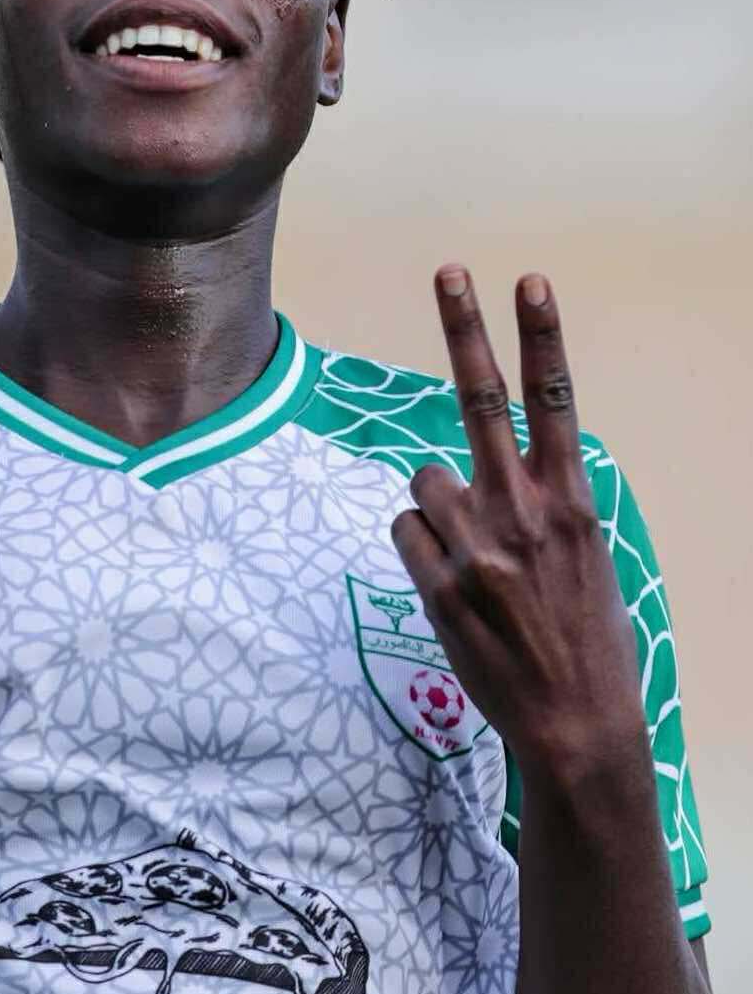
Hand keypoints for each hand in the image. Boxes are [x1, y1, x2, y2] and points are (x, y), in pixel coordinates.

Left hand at [389, 266, 644, 777]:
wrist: (575, 721)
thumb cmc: (585, 638)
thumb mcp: (588, 558)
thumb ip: (545, 504)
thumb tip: (490, 469)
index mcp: (572, 502)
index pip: (556, 401)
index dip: (542, 337)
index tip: (531, 282)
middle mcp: (522, 511)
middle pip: (481, 399)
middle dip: (465, 328)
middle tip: (450, 272)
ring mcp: (476, 545)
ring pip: (425, 479)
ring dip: (438, 506)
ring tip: (473, 558)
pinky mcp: (437, 582)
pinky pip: (406, 528)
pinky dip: (419, 545)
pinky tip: (452, 584)